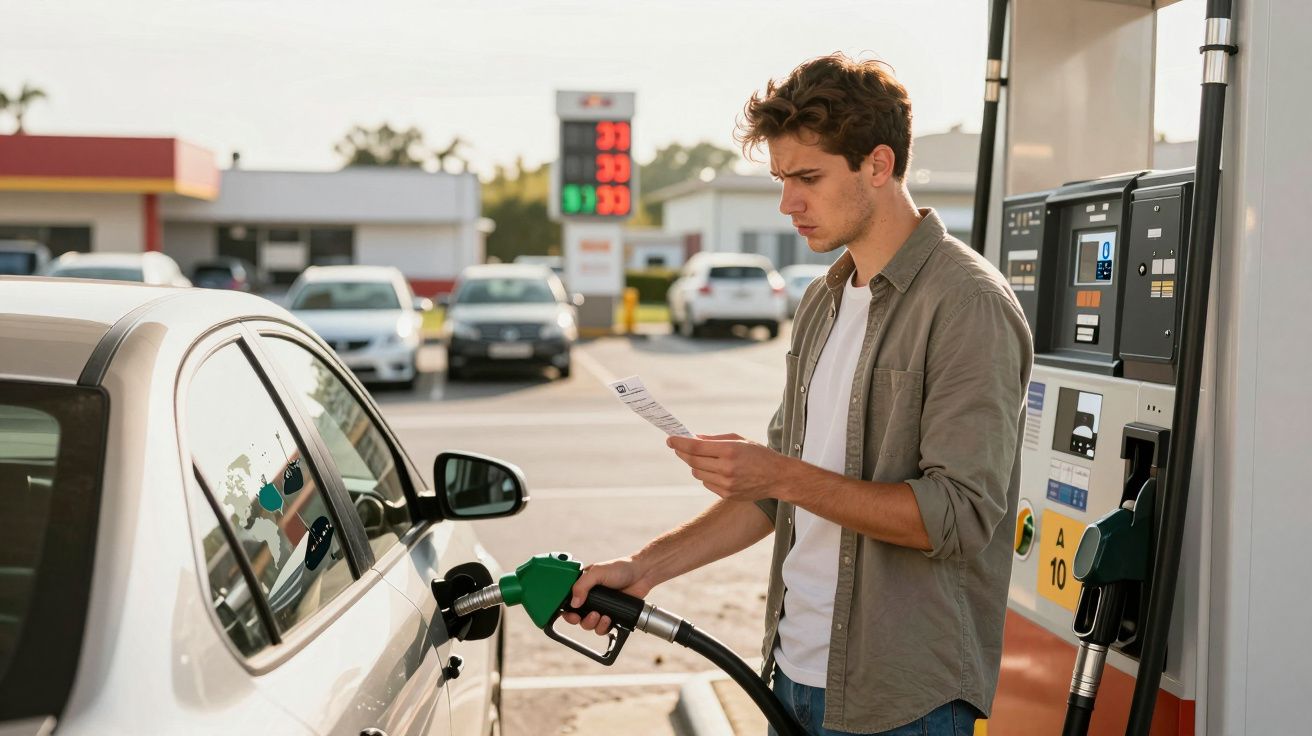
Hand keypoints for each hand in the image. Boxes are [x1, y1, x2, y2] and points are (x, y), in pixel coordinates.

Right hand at [561, 556, 651, 635]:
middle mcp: (590, 598)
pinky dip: (603, 627)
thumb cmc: (620, 568)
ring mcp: (600, 607)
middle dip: (580, 620)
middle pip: (577, 617)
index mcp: (582, 586)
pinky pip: (602, 628)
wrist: (641, 574)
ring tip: (602, 616)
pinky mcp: (611, 615)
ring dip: (592, 624)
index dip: (566, 610)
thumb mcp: (597, 572)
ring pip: (589, 624)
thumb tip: (573, 603)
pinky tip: (609, 619)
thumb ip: (582, 585)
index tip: (571, 614)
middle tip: (588, 616)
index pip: (567, 601)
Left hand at [666, 433, 793, 501]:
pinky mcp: (727, 494)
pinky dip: (706, 475)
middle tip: (677, 446)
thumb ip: (714, 439)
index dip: (679, 443)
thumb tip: (693, 438)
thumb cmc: (759, 454)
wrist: (777, 477)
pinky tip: (716, 471)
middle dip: (682, 452)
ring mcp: (726, 484)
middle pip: (693, 461)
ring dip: (695, 464)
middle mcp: (726, 468)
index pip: (695, 447)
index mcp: (730, 450)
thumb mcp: (739, 440)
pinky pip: (706, 483)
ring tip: (704, 458)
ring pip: (697, 473)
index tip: (670, 439)